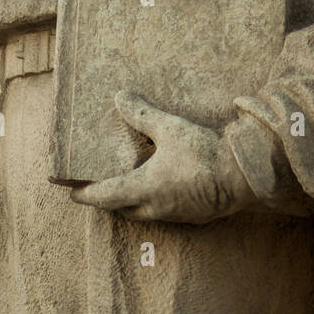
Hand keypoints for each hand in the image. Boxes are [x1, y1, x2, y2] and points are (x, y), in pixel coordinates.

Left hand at [70, 92, 257, 224]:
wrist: (242, 176)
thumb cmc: (204, 153)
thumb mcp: (171, 128)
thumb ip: (143, 115)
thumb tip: (120, 97)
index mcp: (144, 189)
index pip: (105, 196)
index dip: (86, 193)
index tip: (72, 192)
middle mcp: (154, 207)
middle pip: (121, 209)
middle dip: (107, 199)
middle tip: (98, 187)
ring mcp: (173, 215)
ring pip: (142, 213)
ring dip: (130, 202)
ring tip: (126, 186)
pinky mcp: (191, 216)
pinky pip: (162, 213)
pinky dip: (152, 203)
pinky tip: (160, 188)